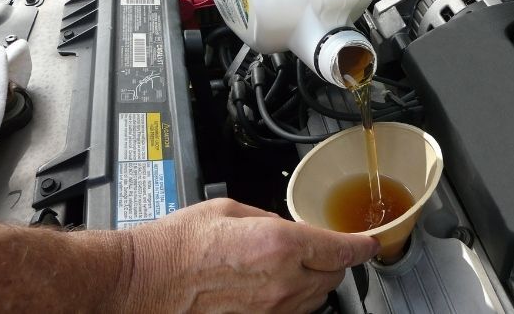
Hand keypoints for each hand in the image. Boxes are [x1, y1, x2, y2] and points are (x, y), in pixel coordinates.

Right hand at [122, 198, 378, 312]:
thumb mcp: (229, 211)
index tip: (369, 242)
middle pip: (333, 276)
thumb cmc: (176, 247)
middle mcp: (281, 282)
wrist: (143, 283)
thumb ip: (268, 219)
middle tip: (322, 248)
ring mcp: (271, 310)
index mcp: (278, 244)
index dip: (361, 245)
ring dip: (315, 281)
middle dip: (334, 260)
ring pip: (317, 298)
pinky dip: (295, 298)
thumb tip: (286, 227)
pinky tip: (276, 285)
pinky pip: (293, 313)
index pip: (340, 248)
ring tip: (294, 266)